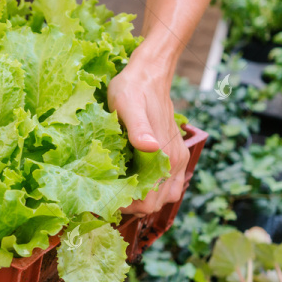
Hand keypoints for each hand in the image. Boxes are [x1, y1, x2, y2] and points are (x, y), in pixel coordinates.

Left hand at [107, 53, 189, 215]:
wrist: (149, 74)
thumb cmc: (132, 89)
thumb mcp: (127, 105)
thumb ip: (138, 128)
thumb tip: (149, 148)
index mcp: (165, 155)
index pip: (149, 202)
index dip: (126, 206)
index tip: (103, 199)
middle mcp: (176, 161)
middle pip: (156, 204)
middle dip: (132, 206)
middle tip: (106, 197)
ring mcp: (177, 159)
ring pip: (163, 197)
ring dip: (143, 200)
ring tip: (117, 191)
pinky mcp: (174, 154)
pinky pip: (166, 184)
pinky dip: (151, 190)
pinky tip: (131, 181)